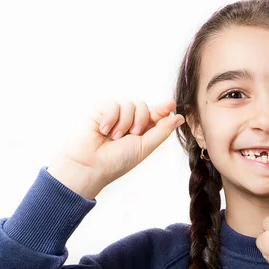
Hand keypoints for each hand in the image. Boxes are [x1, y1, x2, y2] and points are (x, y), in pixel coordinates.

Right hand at [47, 99, 183, 198]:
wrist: (89, 165)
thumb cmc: (116, 161)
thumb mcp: (144, 147)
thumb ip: (162, 131)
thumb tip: (179, 117)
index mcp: (141, 132)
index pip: (155, 115)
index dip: (163, 109)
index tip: (171, 104)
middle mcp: (128, 122)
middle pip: (144, 107)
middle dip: (141, 120)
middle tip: (132, 135)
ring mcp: (114, 116)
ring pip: (130, 104)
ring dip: (125, 122)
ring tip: (113, 137)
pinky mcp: (100, 110)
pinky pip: (114, 104)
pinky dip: (111, 118)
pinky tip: (103, 130)